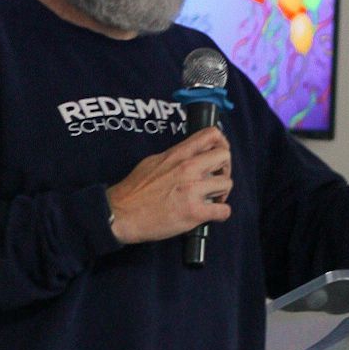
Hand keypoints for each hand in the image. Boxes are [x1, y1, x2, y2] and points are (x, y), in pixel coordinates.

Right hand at [107, 127, 232, 245]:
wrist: (121, 214)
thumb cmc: (133, 191)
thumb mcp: (153, 161)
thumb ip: (174, 156)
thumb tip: (189, 155)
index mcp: (177, 155)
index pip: (210, 135)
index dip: (221, 142)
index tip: (218, 153)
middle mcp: (188, 168)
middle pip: (225, 156)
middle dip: (225, 168)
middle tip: (216, 179)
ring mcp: (192, 190)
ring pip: (227, 184)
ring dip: (222, 193)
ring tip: (211, 200)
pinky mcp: (194, 213)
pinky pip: (223, 211)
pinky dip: (221, 214)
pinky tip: (211, 214)